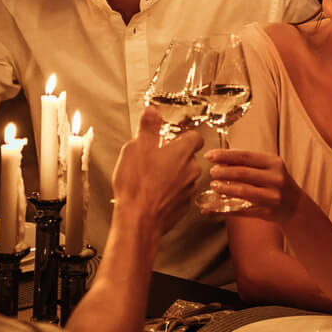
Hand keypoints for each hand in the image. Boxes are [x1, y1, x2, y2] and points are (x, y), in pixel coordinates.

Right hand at [111, 109, 200, 233]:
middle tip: (155, 157)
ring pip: (184, 176)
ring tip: (150, 177)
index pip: (195, 136)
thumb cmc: (137, 185)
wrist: (138, 220)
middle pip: (188, 157)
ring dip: (172, 174)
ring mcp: (188, 190)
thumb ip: (148, 127)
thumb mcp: (136, 148)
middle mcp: (191, 170)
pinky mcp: (182, 207)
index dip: (185, 135)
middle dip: (174, 156)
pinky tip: (153, 193)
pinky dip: (169, 192)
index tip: (174, 135)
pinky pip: (178, 194)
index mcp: (182, 152)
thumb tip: (152, 111)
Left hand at [203, 148, 300, 222]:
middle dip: (222, 172)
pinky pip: (242, 210)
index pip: (245, 156)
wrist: (294, 206)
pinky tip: (212, 207)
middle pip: (242, 173)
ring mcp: (271, 196)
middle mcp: (274, 178)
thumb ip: (248, 163)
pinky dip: (225, 209)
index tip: (209, 155)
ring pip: (242, 191)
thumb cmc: (276, 183)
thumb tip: (220, 160)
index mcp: (273, 163)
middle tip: (212, 172)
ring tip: (213, 186)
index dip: (225, 155)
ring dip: (224, 188)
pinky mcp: (267, 212)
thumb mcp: (268, 168)